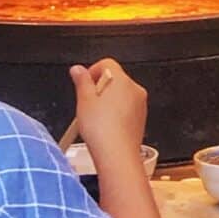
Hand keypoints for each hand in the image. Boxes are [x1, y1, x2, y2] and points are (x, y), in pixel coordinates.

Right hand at [69, 59, 148, 175]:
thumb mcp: (84, 101)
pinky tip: (105, 124)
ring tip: (95, 116)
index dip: (92, 71)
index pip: (107, 63)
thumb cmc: (102, 129)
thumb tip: (77, 70)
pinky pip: (127, 108)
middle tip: (86, 102)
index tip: (83, 84)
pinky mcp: (141, 118)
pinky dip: (116, 112)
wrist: (117, 154)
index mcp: (121, 81)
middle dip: (99, 87)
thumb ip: (81, 81)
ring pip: (121, 94)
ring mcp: (140, 104)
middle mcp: (135, 89)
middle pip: (115, 78)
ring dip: (108, 100)